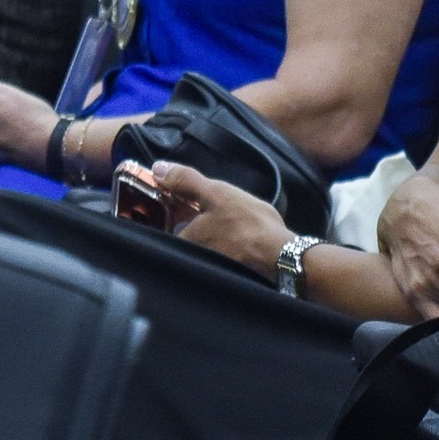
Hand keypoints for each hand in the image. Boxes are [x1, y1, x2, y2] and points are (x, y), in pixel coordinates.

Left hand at [154, 161, 289, 273]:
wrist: (280, 252)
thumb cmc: (245, 222)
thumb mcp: (215, 193)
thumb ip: (186, 181)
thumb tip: (157, 168)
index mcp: (184, 240)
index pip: (167, 225)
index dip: (172, 212)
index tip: (180, 201)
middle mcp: (191, 258)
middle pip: (184, 236)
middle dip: (191, 222)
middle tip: (204, 207)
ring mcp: (210, 266)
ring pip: (202, 244)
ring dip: (209, 232)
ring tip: (222, 217)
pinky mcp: (228, 271)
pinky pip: (218, 252)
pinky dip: (223, 242)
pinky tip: (234, 232)